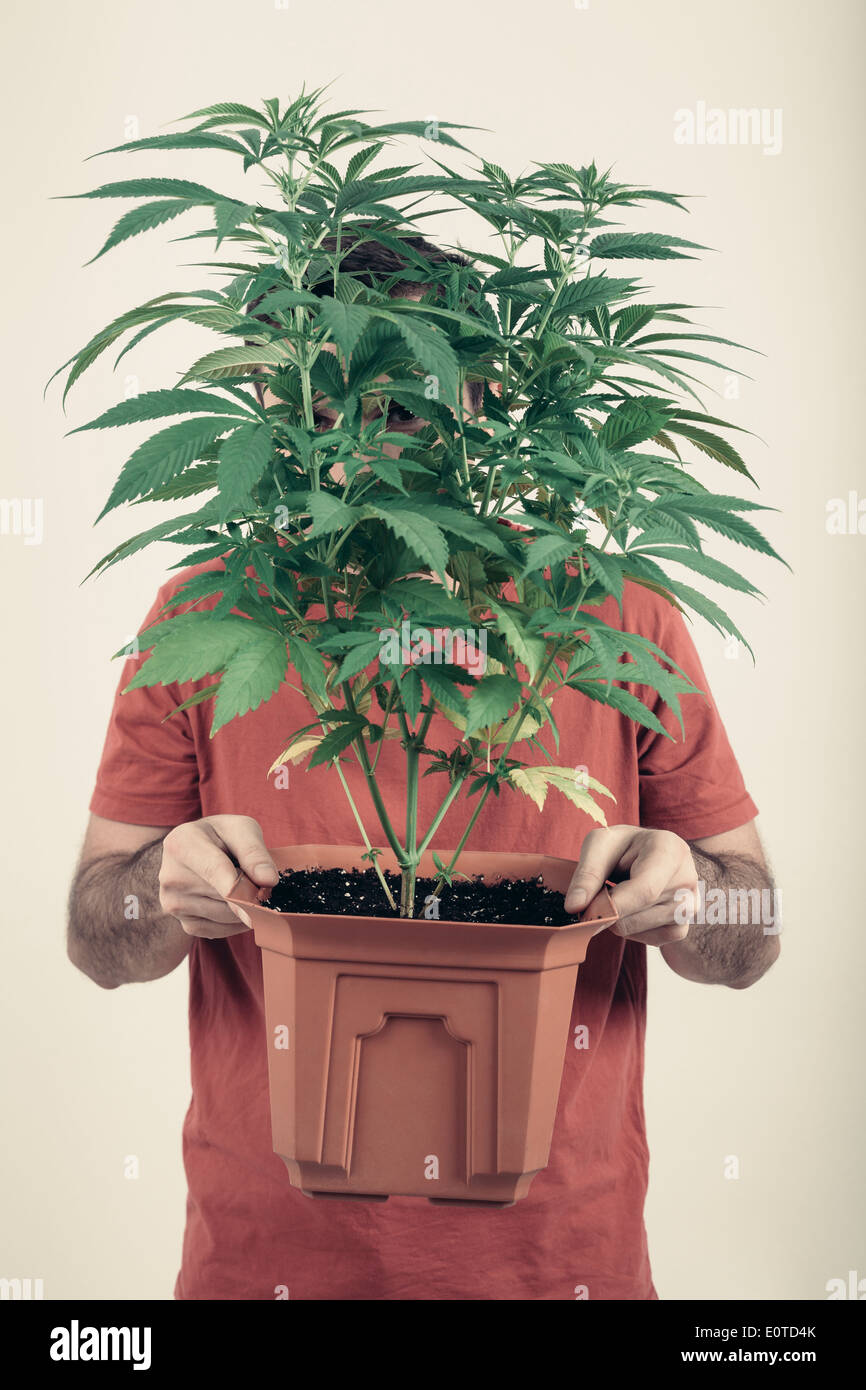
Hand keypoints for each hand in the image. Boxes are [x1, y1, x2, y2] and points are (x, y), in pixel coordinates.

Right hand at [158, 815, 278, 938]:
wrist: (197, 851)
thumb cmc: (222, 836)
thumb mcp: (241, 829)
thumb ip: (254, 851)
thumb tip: (268, 880)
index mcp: (180, 845)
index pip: (215, 870)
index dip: (240, 887)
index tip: (261, 903)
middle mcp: (171, 877)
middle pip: (226, 896)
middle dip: (252, 893)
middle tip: (260, 880)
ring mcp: (174, 904)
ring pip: (228, 916)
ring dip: (247, 907)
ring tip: (244, 886)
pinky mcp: (186, 924)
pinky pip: (222, 930)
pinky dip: (238, 921)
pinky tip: (239, 904)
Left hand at [565, 826, 697, 946]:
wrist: (647, 853)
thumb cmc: (622, 846)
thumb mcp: (599, 845)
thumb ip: (587, 874)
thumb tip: (574, 907)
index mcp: (669, 849)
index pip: (645, 890)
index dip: (613, 907)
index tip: (586, 912)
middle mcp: (687, 877)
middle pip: (641, 913)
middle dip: (611, 912)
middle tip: (599, 896)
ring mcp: (691, 903)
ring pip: (645, 929)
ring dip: (621, 921)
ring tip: (619, 896)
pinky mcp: (684, 924)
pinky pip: (655, 940)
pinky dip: (634, 931)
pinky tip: (631, 911)